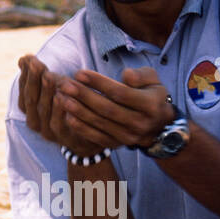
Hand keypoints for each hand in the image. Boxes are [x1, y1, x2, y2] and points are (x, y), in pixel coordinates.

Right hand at [17, 54, 107, 155]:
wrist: (91, 131)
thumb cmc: (71, 104)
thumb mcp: (55, 87)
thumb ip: (40, 75)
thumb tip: (24, 58)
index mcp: (30, 110)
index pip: (24, 91)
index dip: (26, 75)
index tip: (29, 58)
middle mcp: (35, 121)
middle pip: (31, 99)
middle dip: (34, 80)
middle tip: (37, 64)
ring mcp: (48, 131)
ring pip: (43, 110)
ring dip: (46, 92)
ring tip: (49, 76)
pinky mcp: (64, 138)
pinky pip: (59, 124)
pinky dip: (59, 110)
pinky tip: (61, 96)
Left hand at [55, 66, 174, 149]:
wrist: (158, 125)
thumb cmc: (150, 94)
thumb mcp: (153, 80)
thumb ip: (141, 75)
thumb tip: (125, 75)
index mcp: (150, 105)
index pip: (120, 93)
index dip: (99, 83)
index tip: (79, 73)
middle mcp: (140, 123)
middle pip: (107, 109)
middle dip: (83, 96)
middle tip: (65, 84)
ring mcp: (128, 137)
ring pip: (100, 123)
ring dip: (78, 110)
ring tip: (61, 97)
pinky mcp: (118, 145)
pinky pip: (96, 137)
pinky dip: (81, 127)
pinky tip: (67, 116)